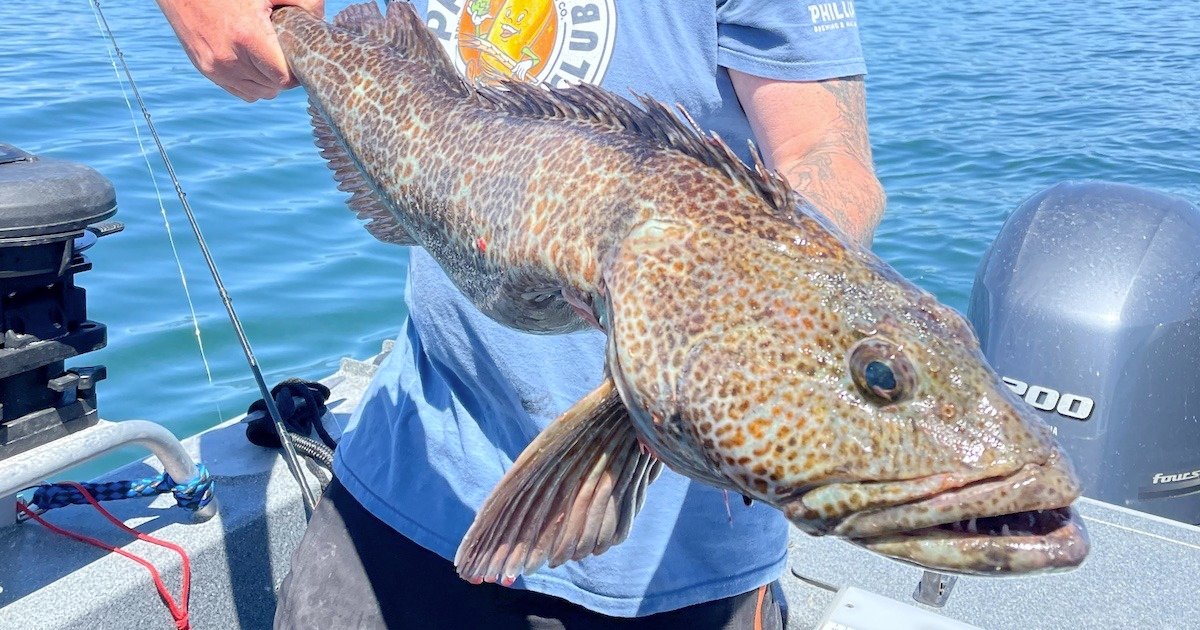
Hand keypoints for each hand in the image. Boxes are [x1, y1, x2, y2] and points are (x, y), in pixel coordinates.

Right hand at [156, 0, 324, 101]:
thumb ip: (304, 3)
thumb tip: (321, 23)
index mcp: (247, 37)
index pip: (283, 78)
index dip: (297, 72)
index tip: (299, 58)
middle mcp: (228, 58)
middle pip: (273, 87)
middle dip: (284, 74)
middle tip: (286, 54)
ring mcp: (214, 66)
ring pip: (259, 93)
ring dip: (269, 81)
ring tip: (271, 57)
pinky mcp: (205, 68)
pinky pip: (240, 91)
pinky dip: (252, 83)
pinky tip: (255, 63)